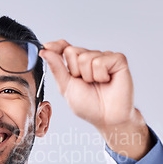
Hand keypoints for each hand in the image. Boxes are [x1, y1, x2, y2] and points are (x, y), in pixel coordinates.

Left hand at [40, 40, 151, 159]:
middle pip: (71, 51)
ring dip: (88, 76)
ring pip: (85, 57)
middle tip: (85, 83)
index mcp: (77, 64)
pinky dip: (101, 74)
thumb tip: (44, 51)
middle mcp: (90, 58)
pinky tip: (107, 80)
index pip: (64, 47)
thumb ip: (56, 68)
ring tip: (97, 84)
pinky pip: (101, 60)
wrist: (107, 118)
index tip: (46, 46)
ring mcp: (104, 57)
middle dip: (74, 70)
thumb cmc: (89, 105)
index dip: (56, 46)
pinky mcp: (118, 60)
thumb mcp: (66, 87)